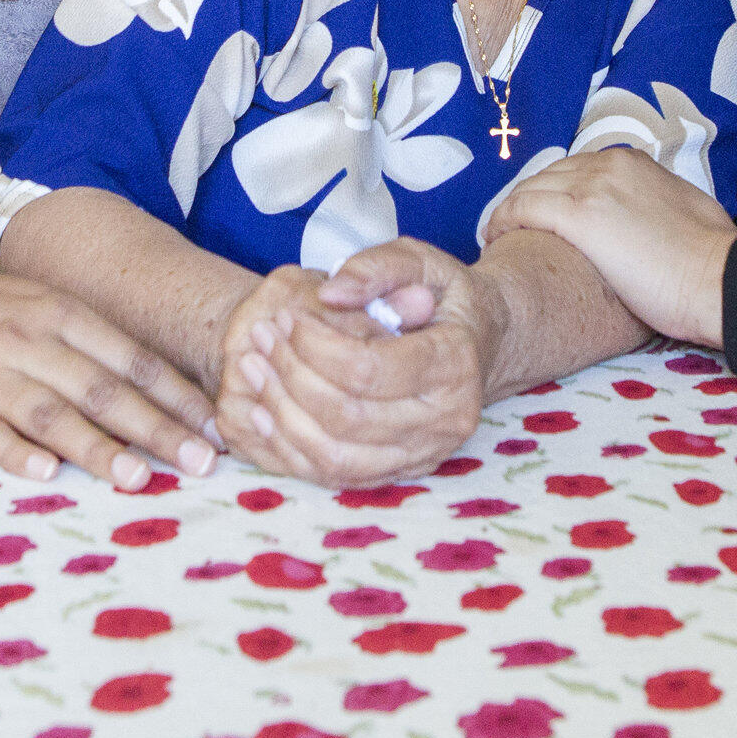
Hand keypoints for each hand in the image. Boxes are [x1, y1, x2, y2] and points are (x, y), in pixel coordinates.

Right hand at [0, 262, 221, 489]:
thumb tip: (173, 393)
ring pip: (48, 413)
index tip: (217, 427)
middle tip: (198, 461)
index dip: (177, 394)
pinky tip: (48, 473)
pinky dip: (16, 453)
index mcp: (60, 311)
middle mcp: (27, 338)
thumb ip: (99, 347)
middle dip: (155, 427)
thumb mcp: (44, 308)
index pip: (130, 357)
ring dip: (96, 447)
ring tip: (137, 478)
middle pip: (100, 388)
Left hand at [215, 246, 500, 486]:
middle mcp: (447, 419)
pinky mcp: (402, 471)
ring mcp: (426, 453)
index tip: (286, 316)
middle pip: (348, 417)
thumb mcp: (420, 260)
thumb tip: (330, 293)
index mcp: (455, 363)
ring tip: (252, 369)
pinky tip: (262, 412)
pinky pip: (336, 477)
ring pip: (337, 456)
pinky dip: (292, 449)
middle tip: (260, 337)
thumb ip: (375, 268)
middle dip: (291, 376)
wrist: (483, 340)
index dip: (315, 346)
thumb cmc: (444, 295)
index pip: (369, 369)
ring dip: (283, 415)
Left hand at [483, 148, 735, 347]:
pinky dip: (502, 220)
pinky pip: (522, 208)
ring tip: (498, 237)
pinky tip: (494, 239)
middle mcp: (609, 165)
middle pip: (547, 176)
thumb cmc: (712, 258)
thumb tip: (651, 217)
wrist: (718, 278)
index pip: (574, 169)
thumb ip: (658, 202)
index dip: (553, 193)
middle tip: (513, 229)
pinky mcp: (579, 215)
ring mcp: (592, 187)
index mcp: (633, 162)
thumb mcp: (686, 211)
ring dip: (510, 212)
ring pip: (530, 189)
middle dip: (528, 201)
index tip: (542, 217)